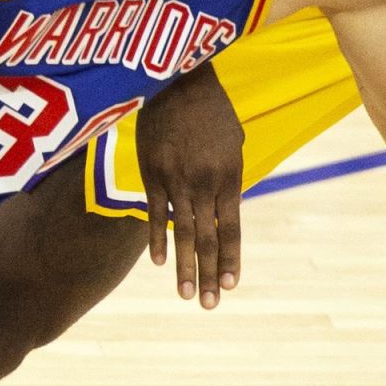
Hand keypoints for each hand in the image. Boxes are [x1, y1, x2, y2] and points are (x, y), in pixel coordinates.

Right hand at [136, 65, 244, 309]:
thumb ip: (231, 177)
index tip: (230, 286)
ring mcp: (177, 180)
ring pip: (181, 233)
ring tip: (185, 295)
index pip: (232, 229)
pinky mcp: (151, 173)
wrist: (179, 80)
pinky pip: (154, 214)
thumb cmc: (212, 109)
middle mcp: (205, 184)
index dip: (230, 259)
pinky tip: (159, 263)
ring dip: (184, 268)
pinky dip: (157, 240)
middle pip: (208, 239)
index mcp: (230, 176)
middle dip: (208, 275)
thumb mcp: (234, 142)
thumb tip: (228, 207)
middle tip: (209, 305)